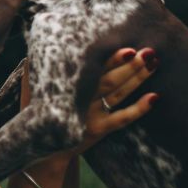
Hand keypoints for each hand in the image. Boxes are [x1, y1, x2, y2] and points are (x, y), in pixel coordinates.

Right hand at [44, 47, 159, 165]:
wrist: (39, 144)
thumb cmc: (38, 107)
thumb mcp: (32, 86)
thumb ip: (35, 65)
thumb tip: (38, 43)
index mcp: (69, 87)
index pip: (94, 70)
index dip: (112, 59)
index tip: (129, 48)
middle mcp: (81, 100)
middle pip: (110, 80)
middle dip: (130, 65)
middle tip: (148, 51)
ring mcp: (91, 116)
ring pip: (119, 94)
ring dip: (137, 78)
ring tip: (154, 62)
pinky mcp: (99, 130)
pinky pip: (122, 119)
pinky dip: (139, 109)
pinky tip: (155, 97)